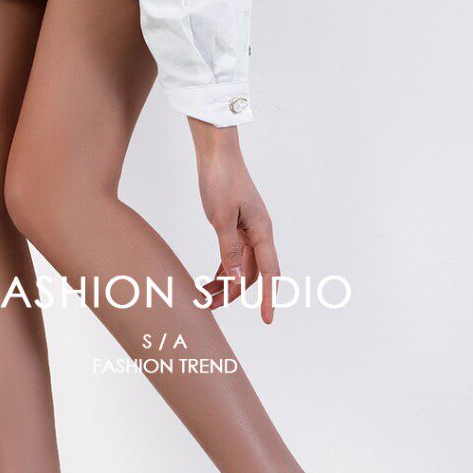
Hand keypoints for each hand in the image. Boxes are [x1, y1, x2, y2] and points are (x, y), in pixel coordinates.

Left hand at [188, 118, 279, 323]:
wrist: (216, 152)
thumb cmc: (220, 180)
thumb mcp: (221, 218)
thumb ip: (227, 250)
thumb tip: (234, 280)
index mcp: (262, 231)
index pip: (269, 273)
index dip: (267, 298)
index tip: (266, 319)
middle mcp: (259, 234)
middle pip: (251, 274)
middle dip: (233, 295)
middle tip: (209, 308)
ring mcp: (248, 231)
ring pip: (239, 268)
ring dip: (224, 284)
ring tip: (203, 298)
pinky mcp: (236, 227)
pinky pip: (231, 257)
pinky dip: (220, 271)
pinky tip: (208, 282)